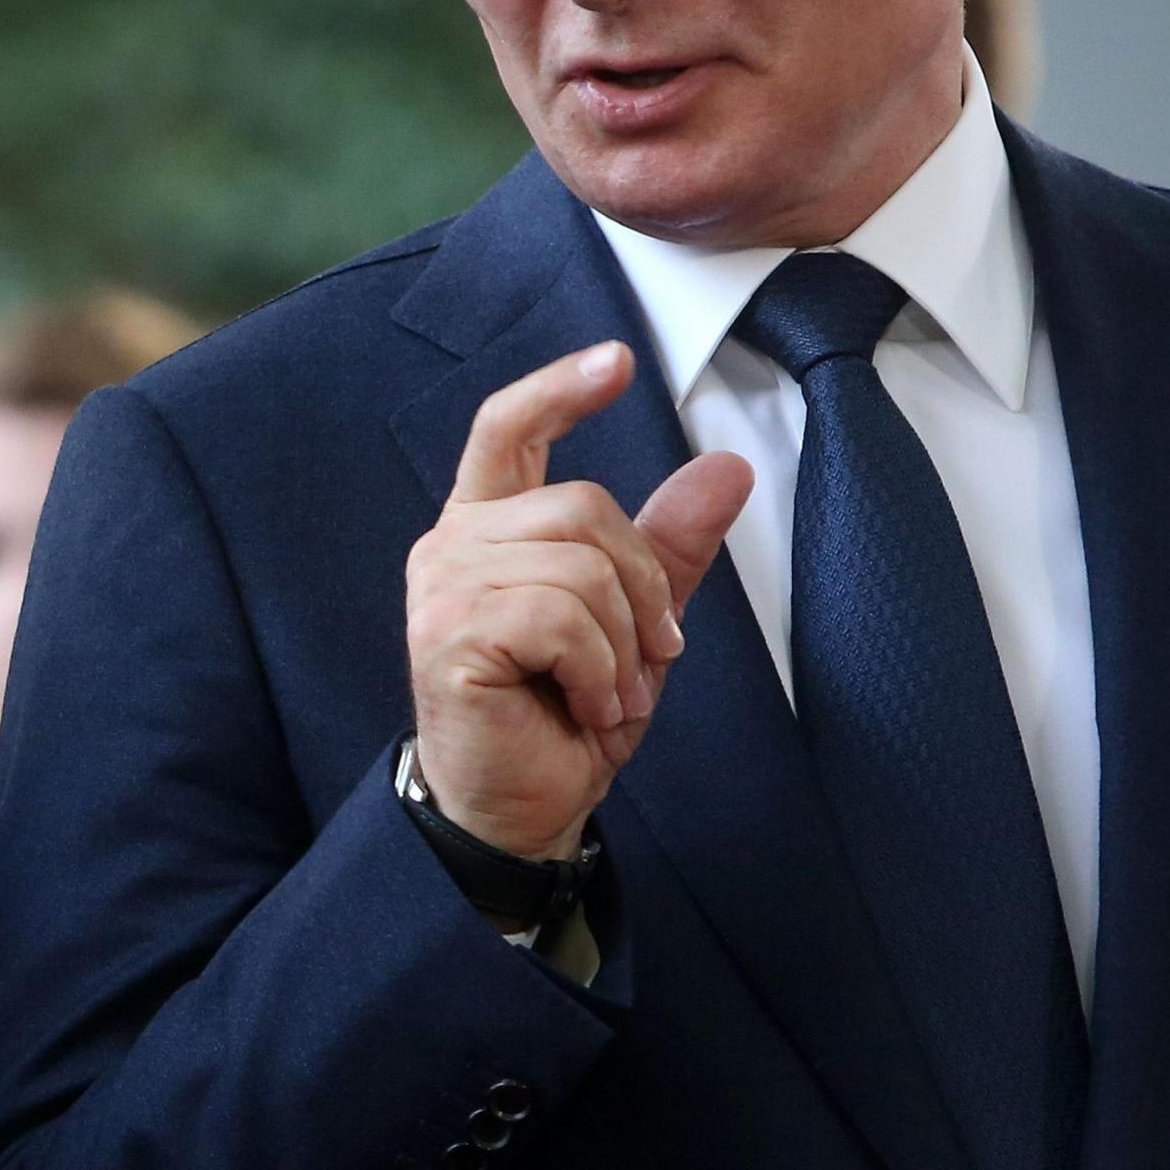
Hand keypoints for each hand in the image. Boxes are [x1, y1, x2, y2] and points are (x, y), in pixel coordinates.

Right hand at [406, 341, 751, 861]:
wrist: (520, 809)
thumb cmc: (562, 717)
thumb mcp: (635, 625)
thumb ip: (670, 547)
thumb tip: (727, 467)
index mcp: (488, 527)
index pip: (506, 428)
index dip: (559, 388)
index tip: (616, 361)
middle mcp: (452, 545)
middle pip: (581, 505)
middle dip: (644, 584)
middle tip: (649, 656)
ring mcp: (442, 590)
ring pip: (579, 566)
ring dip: (622, 641)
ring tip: (606, 691)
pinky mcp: (448, 637)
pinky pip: (559, 618)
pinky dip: (597, 669)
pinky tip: (583, 705)